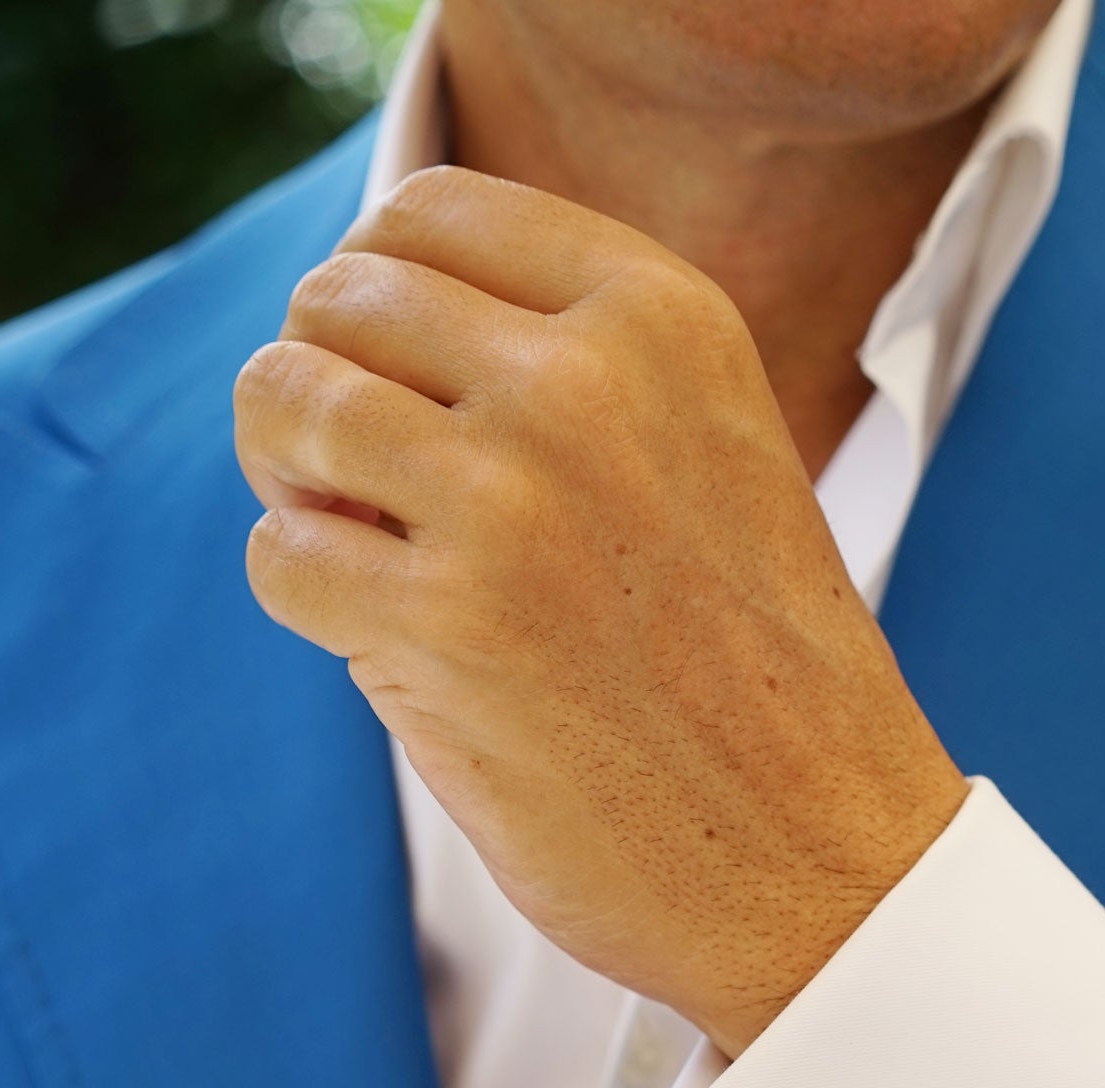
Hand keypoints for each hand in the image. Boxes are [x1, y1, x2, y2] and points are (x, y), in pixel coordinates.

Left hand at [233, 169, 967, 1055]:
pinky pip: (279, 557)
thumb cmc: (755, 679)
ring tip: (352, 546)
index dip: (373, 292)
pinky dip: (300, 595)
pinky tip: (378, 636)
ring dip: (288, 480)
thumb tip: (364, 343)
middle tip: (358, 484)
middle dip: (321, 386)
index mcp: (658, 315)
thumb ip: (573, 374)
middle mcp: (581, 382)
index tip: (391, 375)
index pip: (430, 212)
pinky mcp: (448, 629)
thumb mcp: (707, 453)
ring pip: (285, 403)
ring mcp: (508, 501)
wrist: (825, 859)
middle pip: (337, 299)